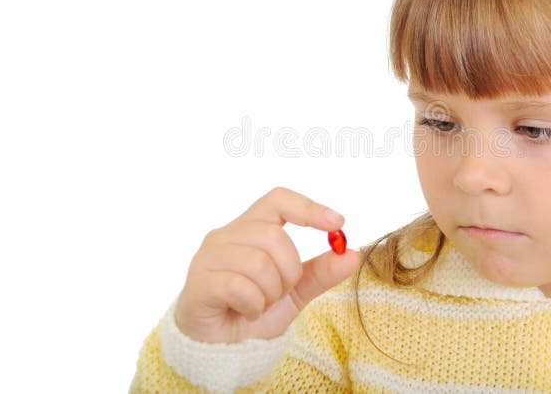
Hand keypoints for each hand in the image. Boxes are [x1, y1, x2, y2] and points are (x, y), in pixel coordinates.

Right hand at [173, 187, 359, 342]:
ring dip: (270, 292)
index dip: (308, 207)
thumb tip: (352, 254)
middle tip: (280, 292)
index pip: (278, 200)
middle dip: (289, 271)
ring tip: (260, 304)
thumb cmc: (253, 312)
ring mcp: (208, 257)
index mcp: (250, 228)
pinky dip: (253, 305)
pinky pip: (238, 286)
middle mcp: (225, 235)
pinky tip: (246, 312)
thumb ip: (320, 273)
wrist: (222, 350)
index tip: (337, 222)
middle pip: (275, 235)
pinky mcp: (198, 282)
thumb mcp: (295, 293)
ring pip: (258, 262)